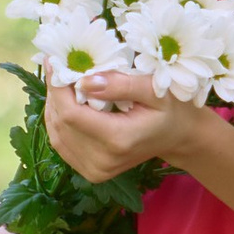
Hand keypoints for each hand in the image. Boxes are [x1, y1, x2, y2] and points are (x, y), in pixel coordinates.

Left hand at [44, 72, 212, 186]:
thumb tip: (83, 81)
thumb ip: (119, 84)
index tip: (55, 60)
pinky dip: (59, 121)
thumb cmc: (170, 107)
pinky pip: (61, 143)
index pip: (70, 114)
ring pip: (56, 134)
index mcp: (118, 139)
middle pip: (60, 123)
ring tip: (63, 82)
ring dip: (54, 105)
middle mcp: (103, 160)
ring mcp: (95, 170)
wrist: (178, 137)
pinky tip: (67, 103)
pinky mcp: (90, 172)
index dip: (57, 87)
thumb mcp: (153, 88)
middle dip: (55, 92)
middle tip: (59, 67)